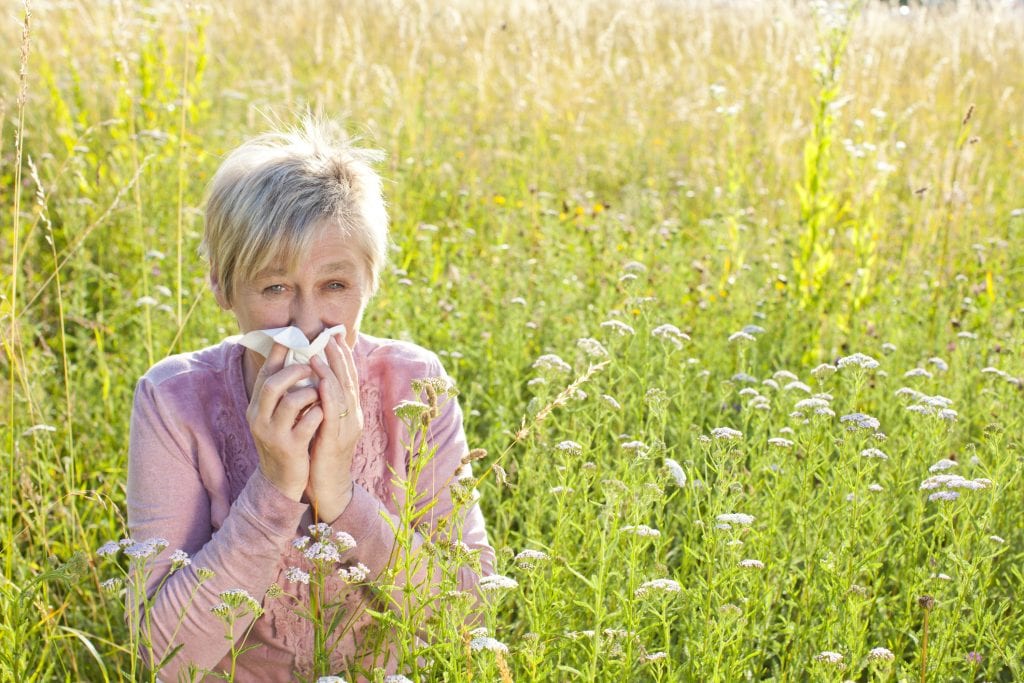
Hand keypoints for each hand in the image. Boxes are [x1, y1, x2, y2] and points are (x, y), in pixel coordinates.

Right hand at [247, 343, 321, 500]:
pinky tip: (324, 412)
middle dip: (295, 371)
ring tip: (319, 392)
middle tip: (312, 365)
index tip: (291, 335)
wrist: (281, 481)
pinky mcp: (291, 448)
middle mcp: (259, 419)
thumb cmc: (285, 440)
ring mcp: (274, 435)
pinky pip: (308, 423)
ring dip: (311, 393)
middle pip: (272, 385)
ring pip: (292, 402)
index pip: (264, 374)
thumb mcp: (276, 415)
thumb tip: (293, 357)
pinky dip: (319, 413)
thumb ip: (281, 392)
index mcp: (256, 407)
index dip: (277, 353)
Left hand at [305, 333, 362, 520]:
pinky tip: (320, 380)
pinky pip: (334, 411)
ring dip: (332, 370)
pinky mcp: (337, 438)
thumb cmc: (322, 456)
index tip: (335, 338)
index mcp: (350, 412)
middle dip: (340, 357)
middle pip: (349, 380)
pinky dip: (328, 393)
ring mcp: (347, 427)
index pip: (348, 380)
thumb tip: (313, 383)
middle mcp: (353, 416)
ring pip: (343, 392)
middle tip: (331, 335)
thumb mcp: (324, 425)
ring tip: (320, 351)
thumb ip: (322, 405)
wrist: (328, 488)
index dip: (343, 358)